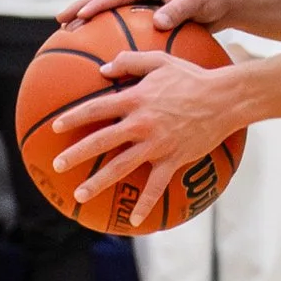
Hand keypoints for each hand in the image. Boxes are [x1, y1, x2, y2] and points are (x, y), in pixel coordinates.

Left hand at [49, 46, 244, 228]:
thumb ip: (130, 61)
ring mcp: (156, 144)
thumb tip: (103, 68)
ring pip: (121, 166)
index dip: (74, 117)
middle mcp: (141, 124)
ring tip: (79, 194)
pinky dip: (145, 204)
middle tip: (56, 164)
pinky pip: (156, 186)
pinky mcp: (173, 159)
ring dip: (98, 182)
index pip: (96, 108)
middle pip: (101, 140)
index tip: (56, 127)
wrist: (225, 99)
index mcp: (135, 99)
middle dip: (76, 153)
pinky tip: (135, 220)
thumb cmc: (193, 77)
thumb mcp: (161, 60)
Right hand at [59, 0, 244, 35]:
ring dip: (88, 16)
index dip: (97, 4)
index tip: (79, 16)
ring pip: (108, 6)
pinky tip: (96, 47)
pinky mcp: (145, 9)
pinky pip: (120, 18)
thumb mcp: (198, 1)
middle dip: (81, 6)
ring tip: (67, 31)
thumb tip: (158, 22)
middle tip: (60, 20)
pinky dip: (105, 28)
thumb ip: (178, 10)